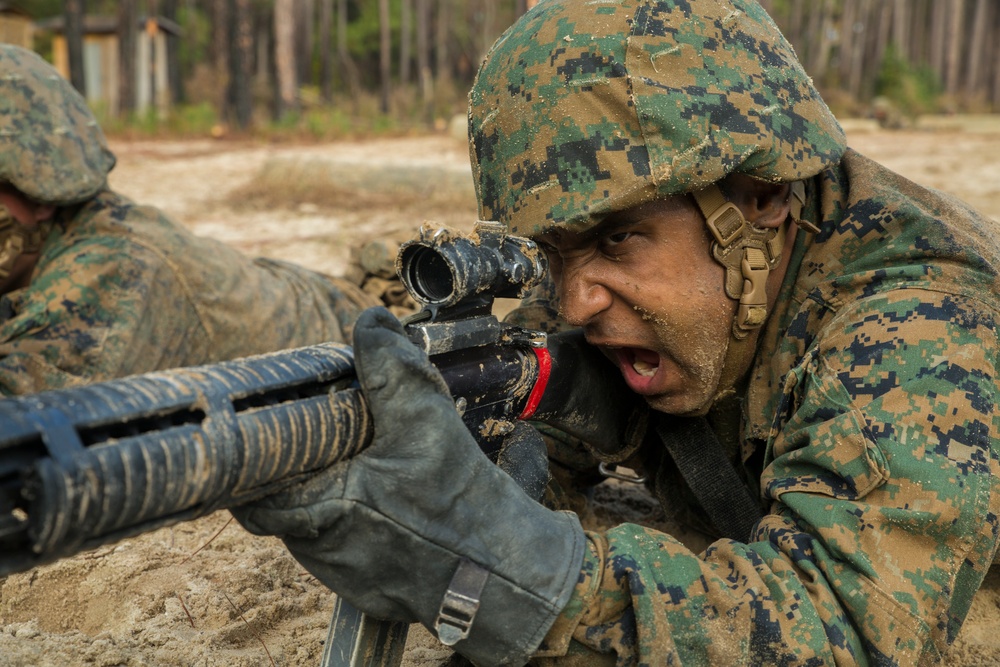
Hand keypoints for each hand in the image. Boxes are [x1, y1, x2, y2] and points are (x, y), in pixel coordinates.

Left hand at [233, 307, 584, 664]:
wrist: (506, 577)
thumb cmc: (460, 504)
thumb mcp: (424, 420)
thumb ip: (390, 367)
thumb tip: (371, 320)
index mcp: (316, 512)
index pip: (249, 489)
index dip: (256, 456)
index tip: (273, 427)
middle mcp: (319, 551)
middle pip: (288, 498)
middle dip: (309, 464)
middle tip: (335, 433)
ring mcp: (345, 576)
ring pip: (320, 521)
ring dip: (338, 490)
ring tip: (373, 461)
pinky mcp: (372, 589)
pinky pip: (351, 544)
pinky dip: (365, 518)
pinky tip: (398, 498)